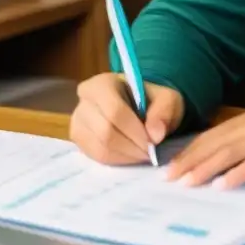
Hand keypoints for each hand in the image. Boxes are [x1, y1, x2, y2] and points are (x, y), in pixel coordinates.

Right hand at [69, 72, 184, 164]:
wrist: (139, 106)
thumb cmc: (151, 99)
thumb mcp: (167, 98)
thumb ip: (164, 111)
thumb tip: (155, 135)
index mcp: (102, 84)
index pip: (114, 111)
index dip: (135, 131)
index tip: (154, 142)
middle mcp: (84, 102)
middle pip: (105, 132)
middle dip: (132, 146)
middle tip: (151, 152)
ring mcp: (78, 123)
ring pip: (100, 147)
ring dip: (126, 156)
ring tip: (143, 154)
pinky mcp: (79, 141)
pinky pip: (97, 157)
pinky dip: (118, 160)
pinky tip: (132, 156)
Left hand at [166, 109, 244, 188]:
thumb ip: (241, 138)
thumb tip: (214, 154)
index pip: (210, 136)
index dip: (188, 151)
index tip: (169, 167)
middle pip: (214, 143)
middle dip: (189, 161)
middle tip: (169, 177)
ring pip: (229, 152)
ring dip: (206, 168)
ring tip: (187, 183)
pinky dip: (237, 174)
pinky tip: (223, 184)